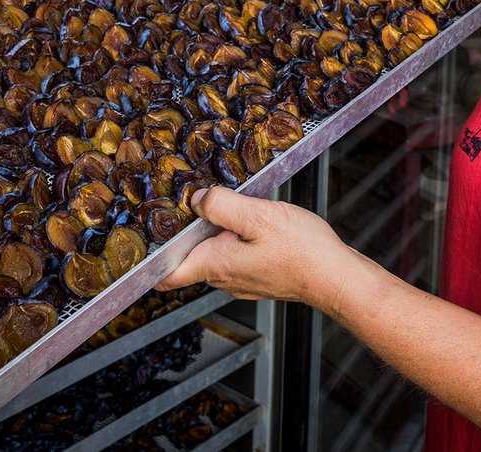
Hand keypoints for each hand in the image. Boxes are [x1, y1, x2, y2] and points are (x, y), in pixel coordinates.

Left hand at [156, 187, 357, 315]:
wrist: (336, 277)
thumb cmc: (302, 251)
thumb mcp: (258, 216)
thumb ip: (221, 205)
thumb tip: (197, 199)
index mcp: (215, 265)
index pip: (166, 274)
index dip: (150, 257)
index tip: (145, 236)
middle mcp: (224, 278)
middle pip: (191, 256)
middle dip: (190, 231)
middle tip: (196, 200)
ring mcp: (243, 281)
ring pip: (216, 254)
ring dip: (218, 232)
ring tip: (231, 206)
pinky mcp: (261, 277)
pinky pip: (238, 256)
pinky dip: (239, 238)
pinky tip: (256, 222)